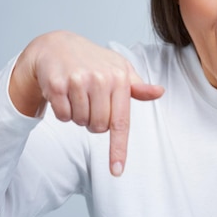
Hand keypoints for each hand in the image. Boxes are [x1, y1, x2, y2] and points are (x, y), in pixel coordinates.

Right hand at [9, 31, 163, 175]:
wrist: (56, 45)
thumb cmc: (93, 61)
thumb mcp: (118, 69)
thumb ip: (137, 87)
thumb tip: (159, 92)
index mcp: (120, 77)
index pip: (121, 122)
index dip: (118, 148)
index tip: (117, 170)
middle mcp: (101, 79)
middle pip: (99, 127)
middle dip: (94, 122)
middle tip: (90, 102)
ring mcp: (78, 81)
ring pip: (80, 123)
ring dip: (78, 116)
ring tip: (77, 95)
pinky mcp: (57, 85)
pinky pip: (63, 116)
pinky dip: (63, 112)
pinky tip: (64, 95)